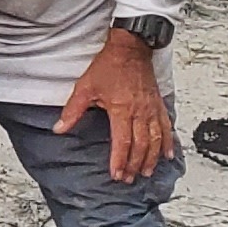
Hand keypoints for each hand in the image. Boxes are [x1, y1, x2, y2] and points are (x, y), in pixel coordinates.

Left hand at [59, 28, 172, 180]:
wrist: (130, 48)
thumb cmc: (109, 66)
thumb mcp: (85, 87)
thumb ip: (72, 111)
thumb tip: (59, 128)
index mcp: (121, 109)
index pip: (122, 142)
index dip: (119, 161)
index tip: (116, 174)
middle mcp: (139, 112)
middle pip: (140, 145)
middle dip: (134, 165)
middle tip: (129, 178)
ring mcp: (151, 109)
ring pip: (156, 139)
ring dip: (151, 158)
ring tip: (146, 172)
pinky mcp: (158, 104)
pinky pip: (166, 126)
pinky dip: (168, 142)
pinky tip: (168, 154)